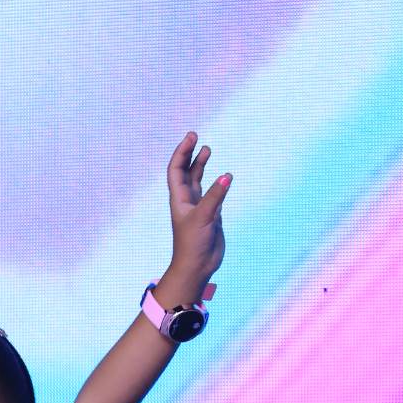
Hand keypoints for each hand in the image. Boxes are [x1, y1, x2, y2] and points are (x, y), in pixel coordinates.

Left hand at [166, 130, 231, 290]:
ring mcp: (198, 206)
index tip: (192, 137)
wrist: (197, 266)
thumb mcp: (204, 217)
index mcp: (179, 198)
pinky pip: (212, 193)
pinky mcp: (210, 214)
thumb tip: (226, 176)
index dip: (182, 152)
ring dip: (200, 164)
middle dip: (189, 153)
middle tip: (195, 136)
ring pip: (197, 180)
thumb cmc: (193, 244)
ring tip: (207, 149)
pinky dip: (217, 182)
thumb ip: (215, 197)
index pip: (177, 169)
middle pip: (185, 171)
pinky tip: (224, 176)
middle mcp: (187, 200)